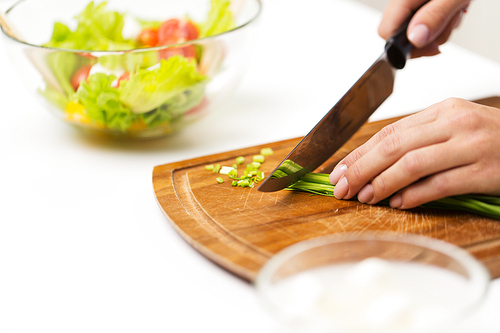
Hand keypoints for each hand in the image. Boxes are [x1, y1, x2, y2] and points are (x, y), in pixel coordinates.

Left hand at [329, 98, 499, 208]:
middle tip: (341, 187)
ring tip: (364, 197)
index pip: (390, 132)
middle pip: (395, 146)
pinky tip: (397, 204)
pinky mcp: (486, 171)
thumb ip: (419, 141)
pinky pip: (441, 184)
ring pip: (413, 163)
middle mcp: (455, 123)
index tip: (339, 170)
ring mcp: (472, 146)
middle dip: (362, 168)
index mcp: (443, 111)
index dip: (360, 153)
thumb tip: (374, 166)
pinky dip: (415, 195)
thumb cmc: (490, 141)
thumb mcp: (454, 129)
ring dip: (382, 182)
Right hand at [379, 0, 469, 57]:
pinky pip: (427, 26)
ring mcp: (413, 4)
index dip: (404, 45)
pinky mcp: (423, 7)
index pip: (387, 31)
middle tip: (447, 24)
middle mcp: (404, 0)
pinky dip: (442, 25)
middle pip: (401, 35)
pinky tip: (451, 11)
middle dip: (427, 39)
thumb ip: (434, 16)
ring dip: (440, 31)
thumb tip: (415, 38)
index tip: (427, 45)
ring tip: (454, 12)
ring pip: (417, 34)